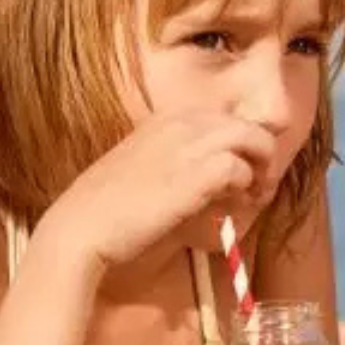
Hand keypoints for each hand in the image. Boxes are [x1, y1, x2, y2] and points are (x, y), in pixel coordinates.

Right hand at [47, 111, 274, 271]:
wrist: (83, 227)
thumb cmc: (112, 204)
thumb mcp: (150, 165)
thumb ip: (184, 158)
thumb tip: (224, 169)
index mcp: (170, 117)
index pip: (228, 117)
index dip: (244, 143)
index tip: (244, 169)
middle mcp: (183, 122)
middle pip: (249, 125)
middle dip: (262, 154)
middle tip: (257, 186)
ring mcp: (191, 143)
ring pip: (255, 138)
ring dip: (261, 168)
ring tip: (252, 195)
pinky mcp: (198, 172)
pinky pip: (241, 168)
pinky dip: (245, 187)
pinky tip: (235, 205)